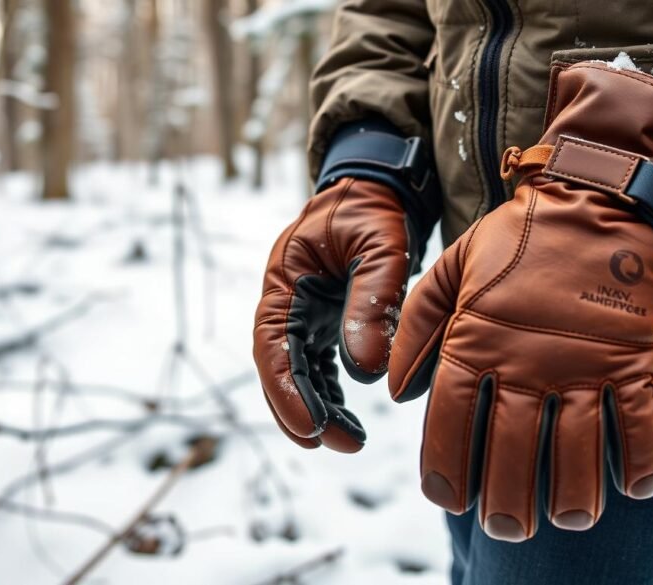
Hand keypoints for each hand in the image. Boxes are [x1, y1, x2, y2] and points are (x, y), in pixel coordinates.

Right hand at [253, 178, 414, 452]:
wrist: (375, 187)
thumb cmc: (372, 210)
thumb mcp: (379, 247)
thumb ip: (372, 304)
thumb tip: (368, 372)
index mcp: (284, 283)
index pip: (272, 348)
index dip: (286, 392)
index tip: (310, 428)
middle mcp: (285, 303)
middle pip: (280, 370)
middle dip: (303, 412)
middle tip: (340, 444)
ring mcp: (301, 314)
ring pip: (298, 374)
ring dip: (318, 409)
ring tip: (351, 440)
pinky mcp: (321, 321)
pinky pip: (317, 366)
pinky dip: (330, 394)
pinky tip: (350, 417)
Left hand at [388, 62, 652, 540]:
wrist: (592, 201)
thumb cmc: (515, 240)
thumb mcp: (449, 270)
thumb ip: (414, 328)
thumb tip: (395, 393)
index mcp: (475, 338)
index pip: (452, 418)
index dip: (446, 466)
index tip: (447, 499)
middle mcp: (526, 358)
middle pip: (512, 445)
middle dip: (507, 498)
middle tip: (505, 529)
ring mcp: (582, 359)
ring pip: (577, 444)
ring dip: (572, 491)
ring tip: (566, 521)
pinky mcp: (631, 354)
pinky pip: (640, 416)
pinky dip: (644, 456)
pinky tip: (637, 488)